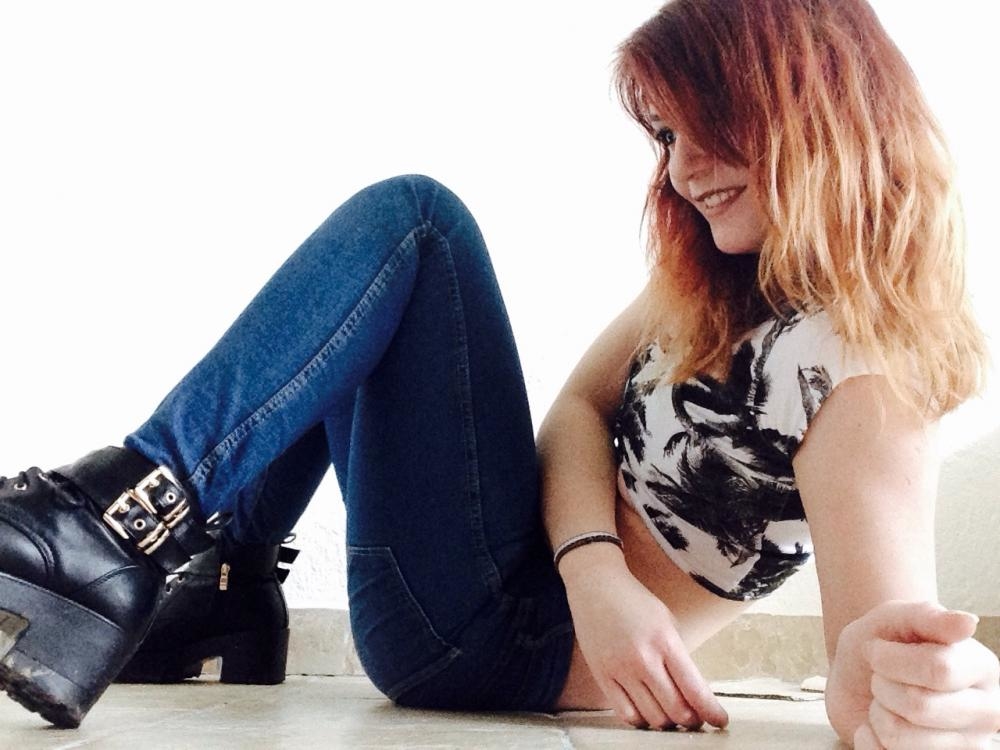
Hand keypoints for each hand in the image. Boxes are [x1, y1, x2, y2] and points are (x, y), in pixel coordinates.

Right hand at [561, 549, 727, 730]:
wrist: (596, 585)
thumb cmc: (635, 602)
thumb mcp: (667, 622)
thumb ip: (678, 658)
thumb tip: (692, 694)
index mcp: (665, 641)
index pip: (695, 689)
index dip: (711, 712)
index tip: (720, 720)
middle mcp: (643, 658)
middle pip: (676, 710)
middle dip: (692, 720)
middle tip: (696, 718)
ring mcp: (620, 669)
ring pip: (652, 718)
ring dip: (668, 723)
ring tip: (671, 714)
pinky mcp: (602, 675)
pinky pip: (625, 713)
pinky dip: (642, 721)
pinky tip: (647, 712)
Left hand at [826, 600, 999, 747]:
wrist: (859, 676)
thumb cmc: (883, 643)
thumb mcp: (897, 618)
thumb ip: (929, 617)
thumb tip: (968, 623)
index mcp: (983, 669)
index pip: (938, 669)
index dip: (890, 659)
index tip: (877, 650)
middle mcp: (985, 714)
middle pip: (920, 706)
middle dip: (882, 686)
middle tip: (882, 678)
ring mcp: (964, 746)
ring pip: (900, 737)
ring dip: (876, 713)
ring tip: (884, 701)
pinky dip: (867, 738)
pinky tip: (877, 726)